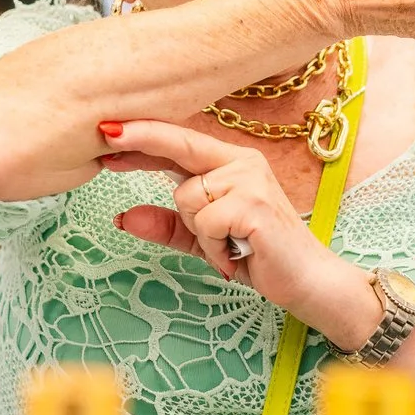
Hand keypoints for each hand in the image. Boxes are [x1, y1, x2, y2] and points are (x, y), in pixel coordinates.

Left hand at [99, 120, 380, 347]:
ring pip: (187, 198)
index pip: (180, 143)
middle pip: (178, 153)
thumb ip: (167, 226)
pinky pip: (204, 223)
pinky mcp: (254, 205)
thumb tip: (122, 217)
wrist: (308, 283)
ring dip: (199, 234)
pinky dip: (211, 247)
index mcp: (232, 163)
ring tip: (228, 247)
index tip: (106, 131)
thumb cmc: (259, 257)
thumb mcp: (203, 241)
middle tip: (106, 136)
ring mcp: (250, 181)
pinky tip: (236, 254)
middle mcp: (242, 163)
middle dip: (141, 144)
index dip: (143, 136)